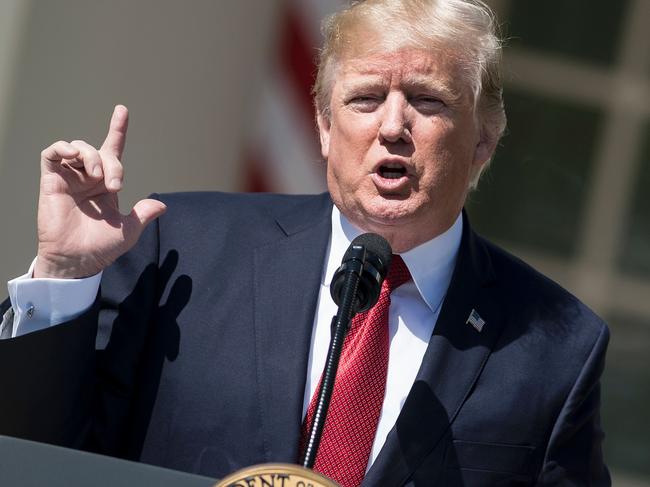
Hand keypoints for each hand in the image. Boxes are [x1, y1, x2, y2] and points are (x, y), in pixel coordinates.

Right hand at [34, 105, 166, 277]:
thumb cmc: (100, 247)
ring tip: (97, 176)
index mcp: (105, 185)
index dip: (117, 130)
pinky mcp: (51, 181)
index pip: (112, 151)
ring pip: (79, 148)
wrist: (77, 260)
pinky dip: (62, 148)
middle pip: (101, 152)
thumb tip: (161, 205)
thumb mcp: (128, 230)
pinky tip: (73, 155)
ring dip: (91, 156)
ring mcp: (69, 178)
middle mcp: (87, 178)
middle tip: (115, 185)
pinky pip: (52, 154)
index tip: (122, 111)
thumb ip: (143, 214)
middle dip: (113, 163)